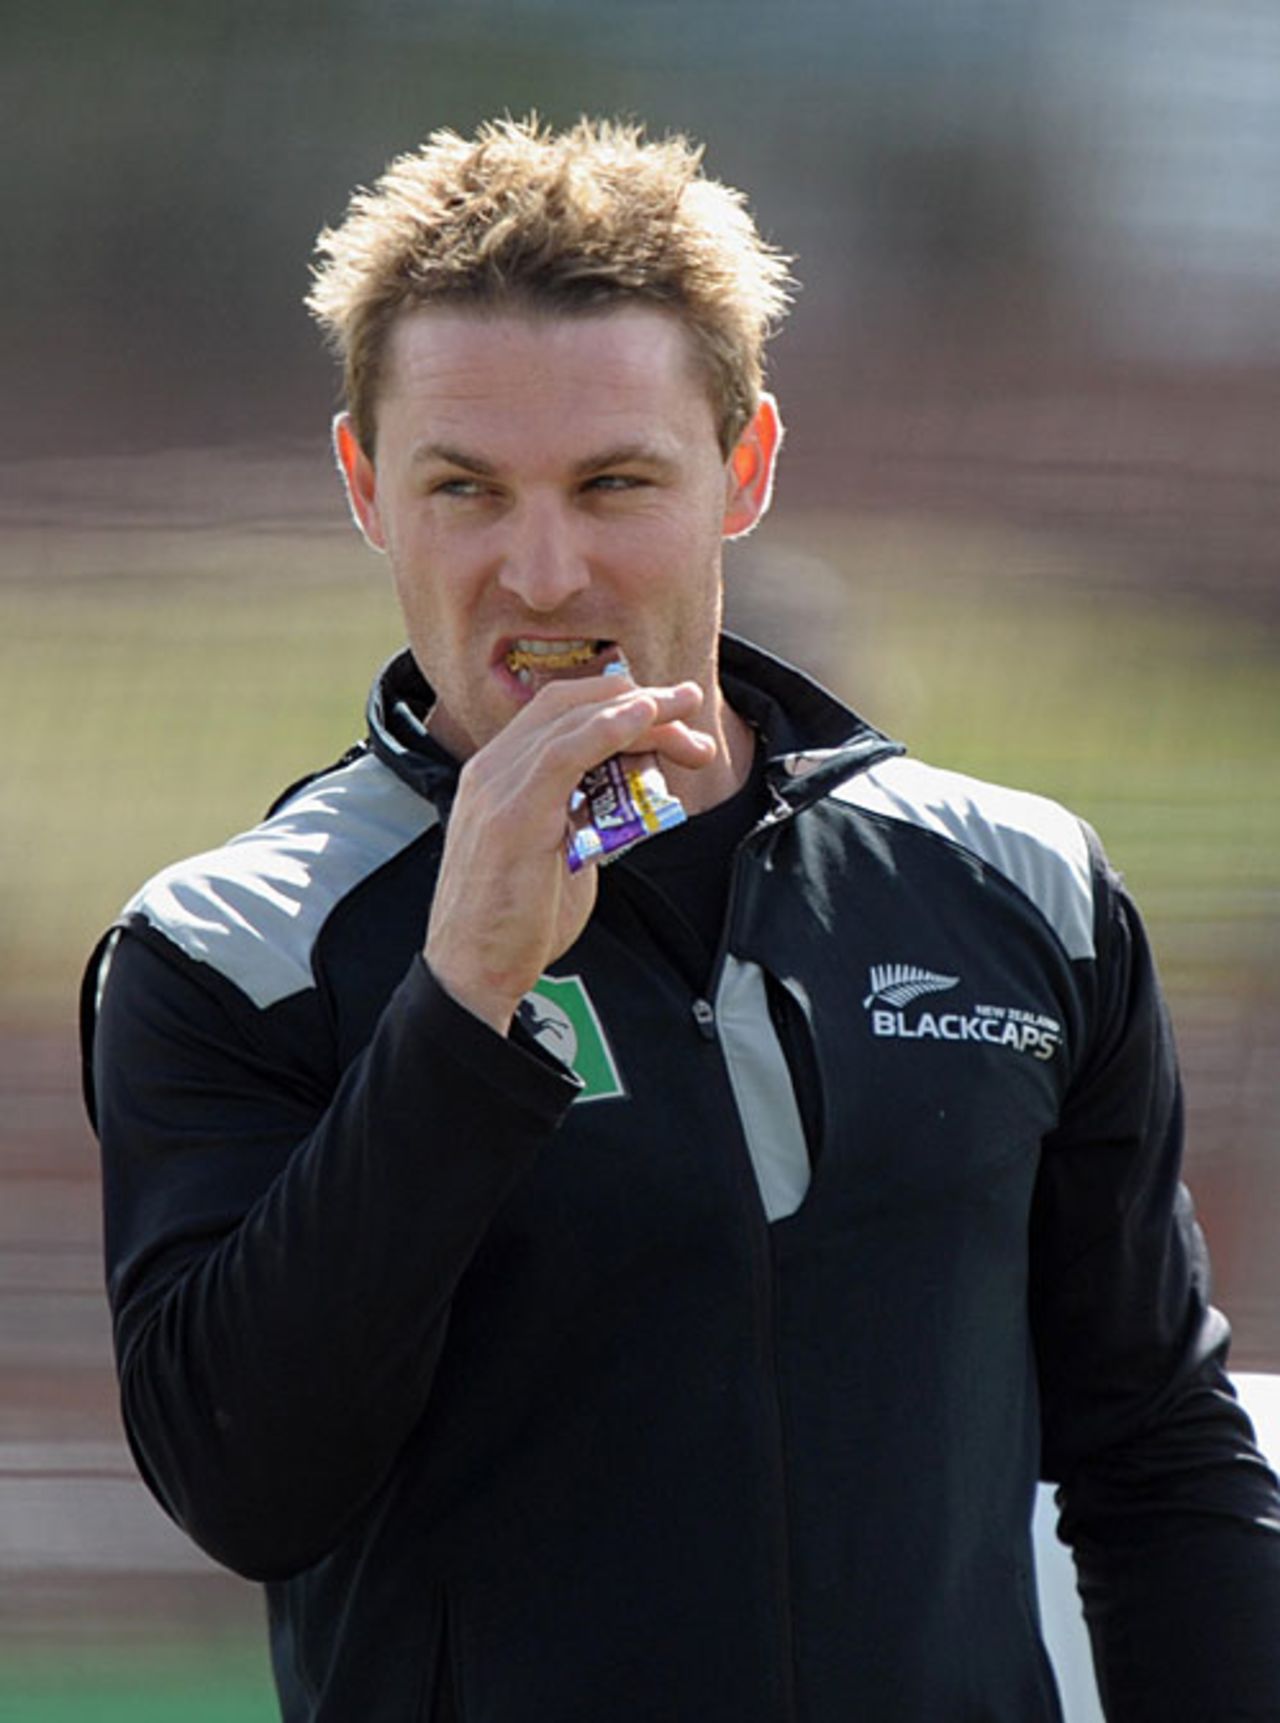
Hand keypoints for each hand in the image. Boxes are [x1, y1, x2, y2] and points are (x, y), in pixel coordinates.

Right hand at [424, 673, 713, 1034]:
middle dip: (636, 699)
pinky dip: (608, 728)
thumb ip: (583, 816)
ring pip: (572, 720)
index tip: (666, 715)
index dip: (614, 702)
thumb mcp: (558, 853)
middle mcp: (491, 771)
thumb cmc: (515, 923)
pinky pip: (565, 751)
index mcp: (497, 776)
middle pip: (569, 704)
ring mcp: (496, 787)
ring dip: (638, 711)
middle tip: (688, 709)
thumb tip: (624, 798)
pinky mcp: (513, 813)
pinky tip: (643, 720)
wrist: (472, 973)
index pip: (558, 712)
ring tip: (683, 714)